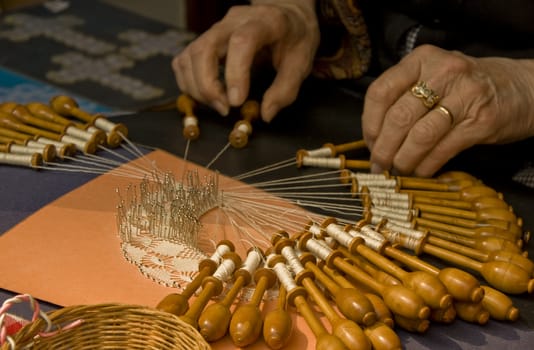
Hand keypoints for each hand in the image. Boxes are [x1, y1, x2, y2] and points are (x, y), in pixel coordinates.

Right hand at [172, 0, 319, 121]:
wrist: (286, 15)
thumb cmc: (294, 39)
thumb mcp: (302, 63)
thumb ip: (285, 90)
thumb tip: (265, 114)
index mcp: (266, 22)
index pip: (241, 42)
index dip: (235, 73)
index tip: (236, 102)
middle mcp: (235, 21)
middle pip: (205, 47)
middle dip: (208, 85)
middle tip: (224, 109)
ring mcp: (217, 28)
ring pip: (190, 55)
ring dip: (197, 87)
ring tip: (218, 105)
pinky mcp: (206, 38)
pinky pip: (184, 60)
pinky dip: (189, 82)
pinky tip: (206, 96)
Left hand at [362, 44, 533, 176]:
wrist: (520, 87)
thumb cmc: (465, 87)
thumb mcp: (432, 77)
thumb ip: (403, 97)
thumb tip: (374, 138)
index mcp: (421, 59)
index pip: (380, 92)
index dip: (369, 123)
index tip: (369, 143)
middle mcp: (442, 72)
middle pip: (399, 117)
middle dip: (384, 148)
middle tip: (379, 165)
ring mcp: (465, 96)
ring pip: (420, 136)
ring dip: (403, 160)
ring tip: (397, 171)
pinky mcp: (482, 121)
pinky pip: (443, 150)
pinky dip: (426, 166)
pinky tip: (420, 172)